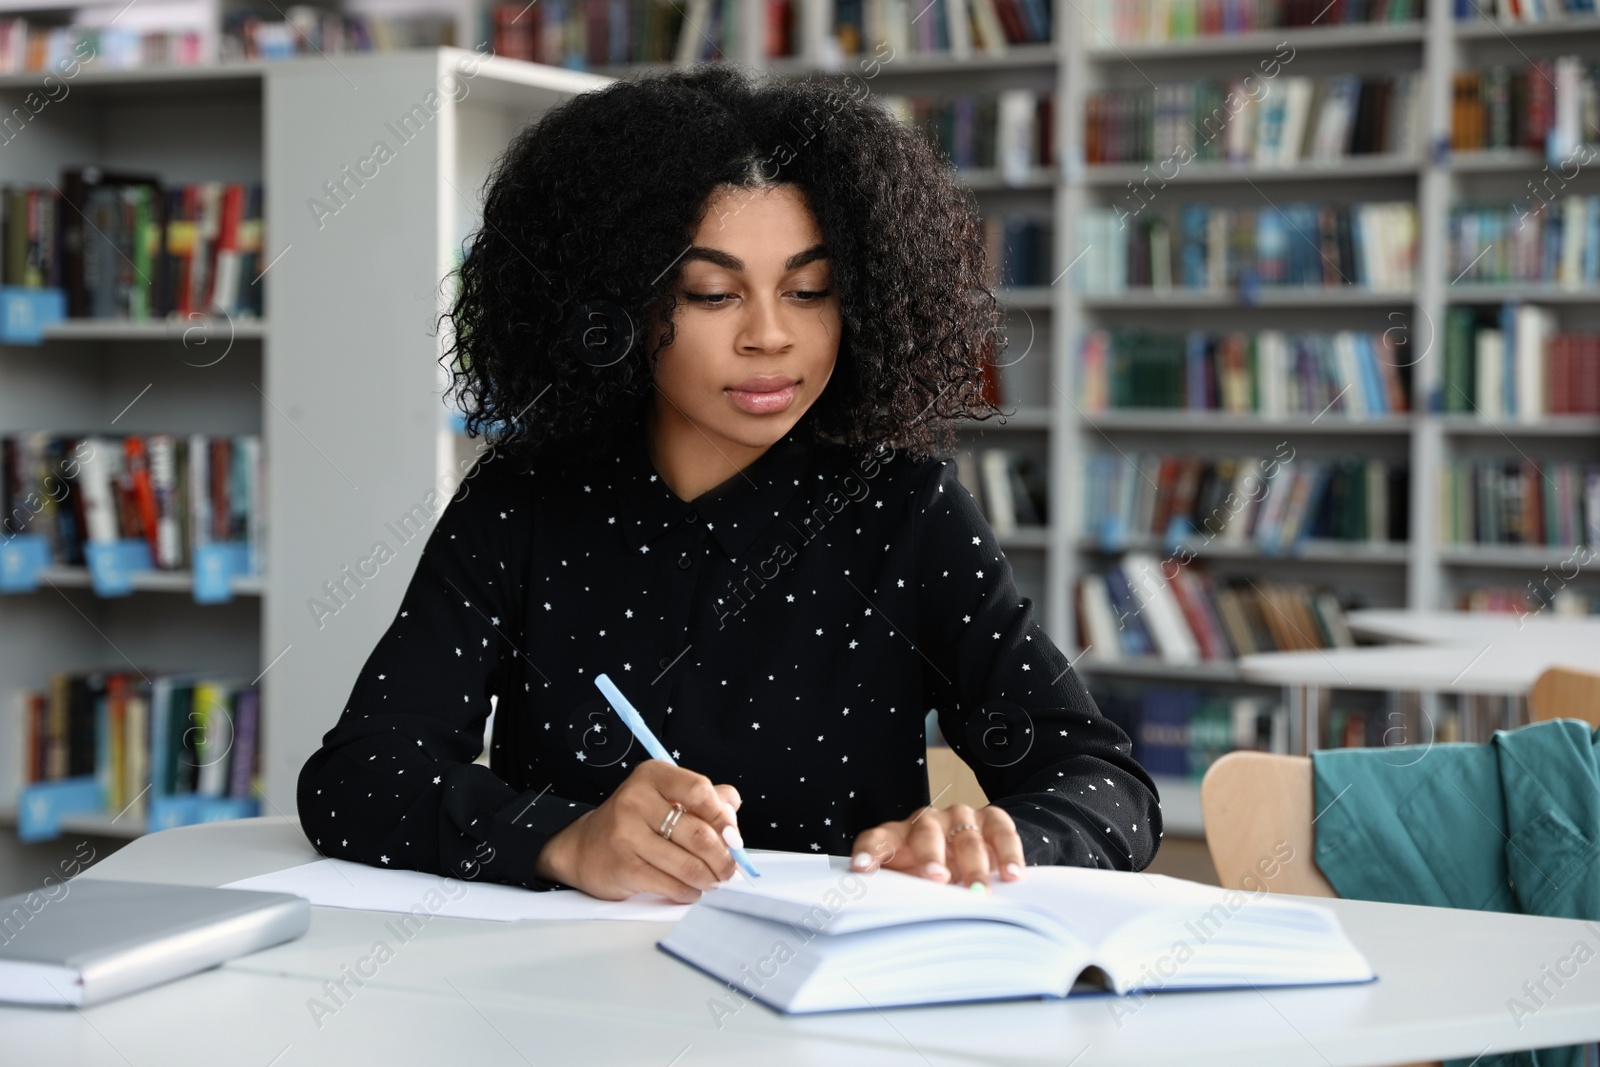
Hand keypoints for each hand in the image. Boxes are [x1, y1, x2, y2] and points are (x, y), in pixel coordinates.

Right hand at [533, 760, 741, 903]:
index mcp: (653, 776)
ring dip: (709, 878)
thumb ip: (706, 801)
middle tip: (729, 869)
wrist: (584, 847)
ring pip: (689, 864)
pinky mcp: (624, 866)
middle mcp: (637, 799)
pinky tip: (691, 889)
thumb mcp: (666, 797)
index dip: (723, 817)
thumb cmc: (636, 822)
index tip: (733, 836)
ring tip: (713, 880)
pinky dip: (689, 892)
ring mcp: (627, 833)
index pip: (700, 790)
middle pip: (699, 833)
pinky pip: (672, 884)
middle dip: (723, 858)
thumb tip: (733, 822)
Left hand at [848, 803, 1024, 890]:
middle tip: (936, 879)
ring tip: (979, 890)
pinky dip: (1008, 853)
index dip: (868, 852)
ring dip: (974, 863)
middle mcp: (927, 822)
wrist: (973, 853)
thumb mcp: (915, 885)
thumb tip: (890, 925)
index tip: (861, 870)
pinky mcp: (991, 820)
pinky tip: (1012, 875)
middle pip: (925, 833)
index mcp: (898, 836)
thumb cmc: (933, 876)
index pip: (877, 839)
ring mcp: (960, 818)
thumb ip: (905, 896)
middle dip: (930, 855)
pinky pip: (1001, 830)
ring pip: (966, 835)